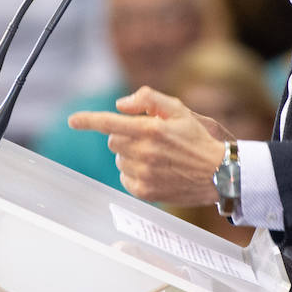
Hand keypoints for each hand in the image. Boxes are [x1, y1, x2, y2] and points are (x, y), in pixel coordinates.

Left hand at [68, 87, 227, 204]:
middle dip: (125, 136)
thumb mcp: (179, 110)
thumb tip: (120, 105)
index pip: (110, 123)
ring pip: (119, 159)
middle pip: (114, 140)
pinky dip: (134, 172)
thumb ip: (148, 99)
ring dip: (131, 155)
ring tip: (156, 156)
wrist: (219, 173)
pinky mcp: (145, 191)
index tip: (72, 120)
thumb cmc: (197, 138)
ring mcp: (144, 174)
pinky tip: (154, 170)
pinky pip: (125, 177)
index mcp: (151, 129)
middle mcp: (145, 152)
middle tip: (149, 138)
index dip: (88, 120)